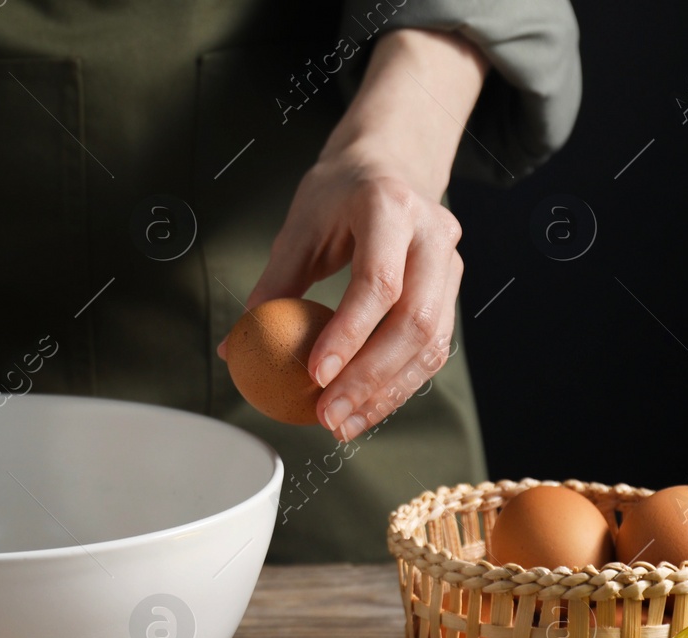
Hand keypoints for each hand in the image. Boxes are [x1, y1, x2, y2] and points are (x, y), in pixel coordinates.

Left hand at [230, 28, 486, 441]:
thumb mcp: (297, 228)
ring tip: (343, 424)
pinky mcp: (452, 289)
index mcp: (389, 207)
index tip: (314, 375)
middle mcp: (433, 234)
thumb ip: (271, 285)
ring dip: (387, 392)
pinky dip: (400, 384)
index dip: (348, 334)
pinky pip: (434, 347)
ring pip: (431, 342)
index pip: (378, 282)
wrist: (389, 165)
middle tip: (328, 414)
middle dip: (369, 379)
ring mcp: (450, 263)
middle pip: (414, 320)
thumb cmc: (337, 196)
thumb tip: (234, 347)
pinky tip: (366, 407)